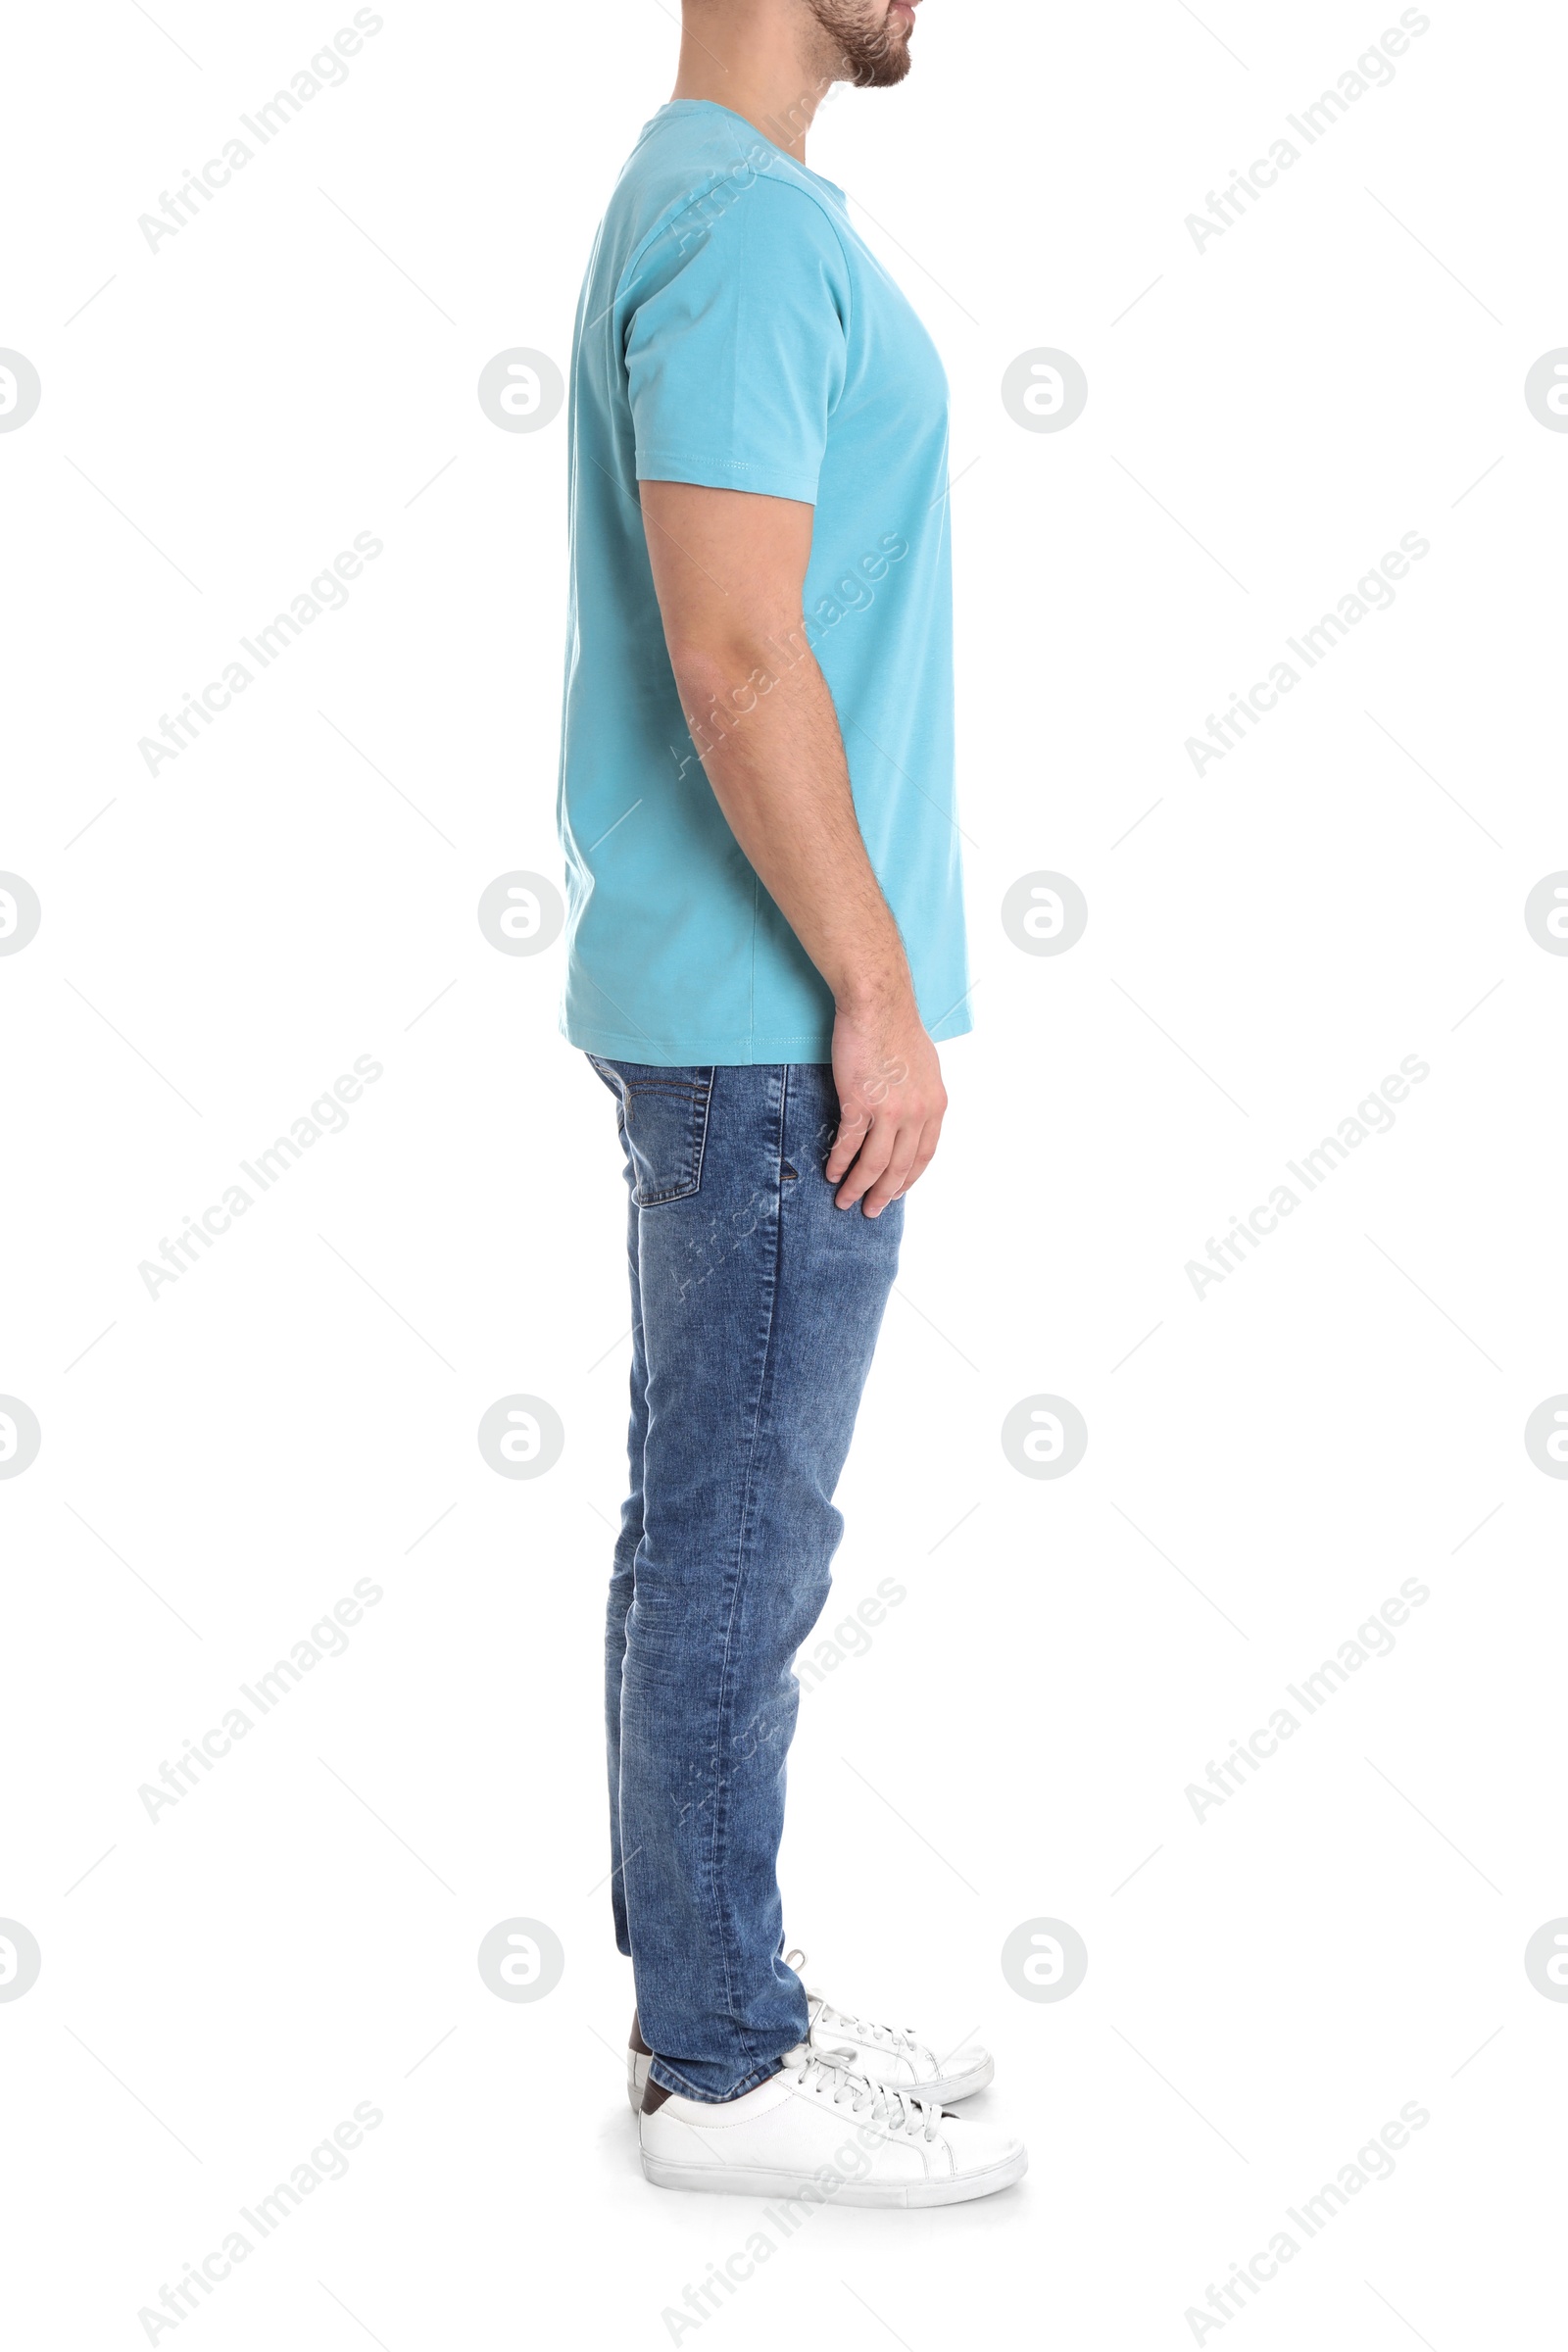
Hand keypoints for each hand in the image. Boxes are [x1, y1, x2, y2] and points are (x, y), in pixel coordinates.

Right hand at [826, 993, 946, 1215]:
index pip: (924, 1155)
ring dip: (857, 1186)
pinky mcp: (859, 1102)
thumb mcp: (926, 1067)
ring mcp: (889, 1110)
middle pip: (899, 1167)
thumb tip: (912, 1116)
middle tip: (871, 1210)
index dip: (909, 1179)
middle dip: (883, 1194)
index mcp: (935, 1106)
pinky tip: (832, 1172)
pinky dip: (839, 1162)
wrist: (878, 1005)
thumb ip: (921, 1096)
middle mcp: (916, 1113)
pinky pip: (848, 1143)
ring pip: (873, 1163)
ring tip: (845, 1201)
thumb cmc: (897, 1028)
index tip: (896, 1192)